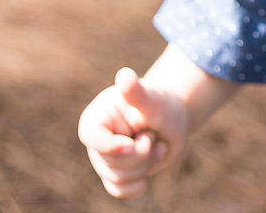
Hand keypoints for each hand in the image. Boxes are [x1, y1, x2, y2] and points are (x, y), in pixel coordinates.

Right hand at [78, 67, 188, 197]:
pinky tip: (148, 173)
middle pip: (109, 163)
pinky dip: (137, 185)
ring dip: (145, 164)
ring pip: (118, 178)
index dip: (110, 146)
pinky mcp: (117, 174)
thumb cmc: (162, 103)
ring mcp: (105, 159)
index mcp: (97, 118)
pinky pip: (120, 190)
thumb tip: (124, 75)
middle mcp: (96, 141)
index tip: (131, 143)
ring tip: (155, 144)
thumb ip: (136, 92)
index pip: (91, 137)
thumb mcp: (152, 98)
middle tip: (152, 135)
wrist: (175, 118)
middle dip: (140, 152)